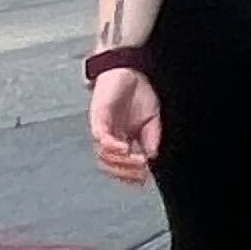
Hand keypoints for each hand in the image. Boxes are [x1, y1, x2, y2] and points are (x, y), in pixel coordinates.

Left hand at [88, 67, 160, 183]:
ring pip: (103, 155)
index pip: (121, 165)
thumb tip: (151, 156)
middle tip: (140, 173)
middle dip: (125, 172)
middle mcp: (109, 137)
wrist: (129, 70)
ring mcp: (102, 129)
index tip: (143, 179)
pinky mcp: (98, 117)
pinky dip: (110, 146)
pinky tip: (123, 149)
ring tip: (135, 161)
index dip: (130, 175)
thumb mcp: (152, 119)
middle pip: (109, 165)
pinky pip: (100, 136)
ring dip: (119, 162)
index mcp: (122, 139)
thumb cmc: (138, 93)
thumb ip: (151, 137)